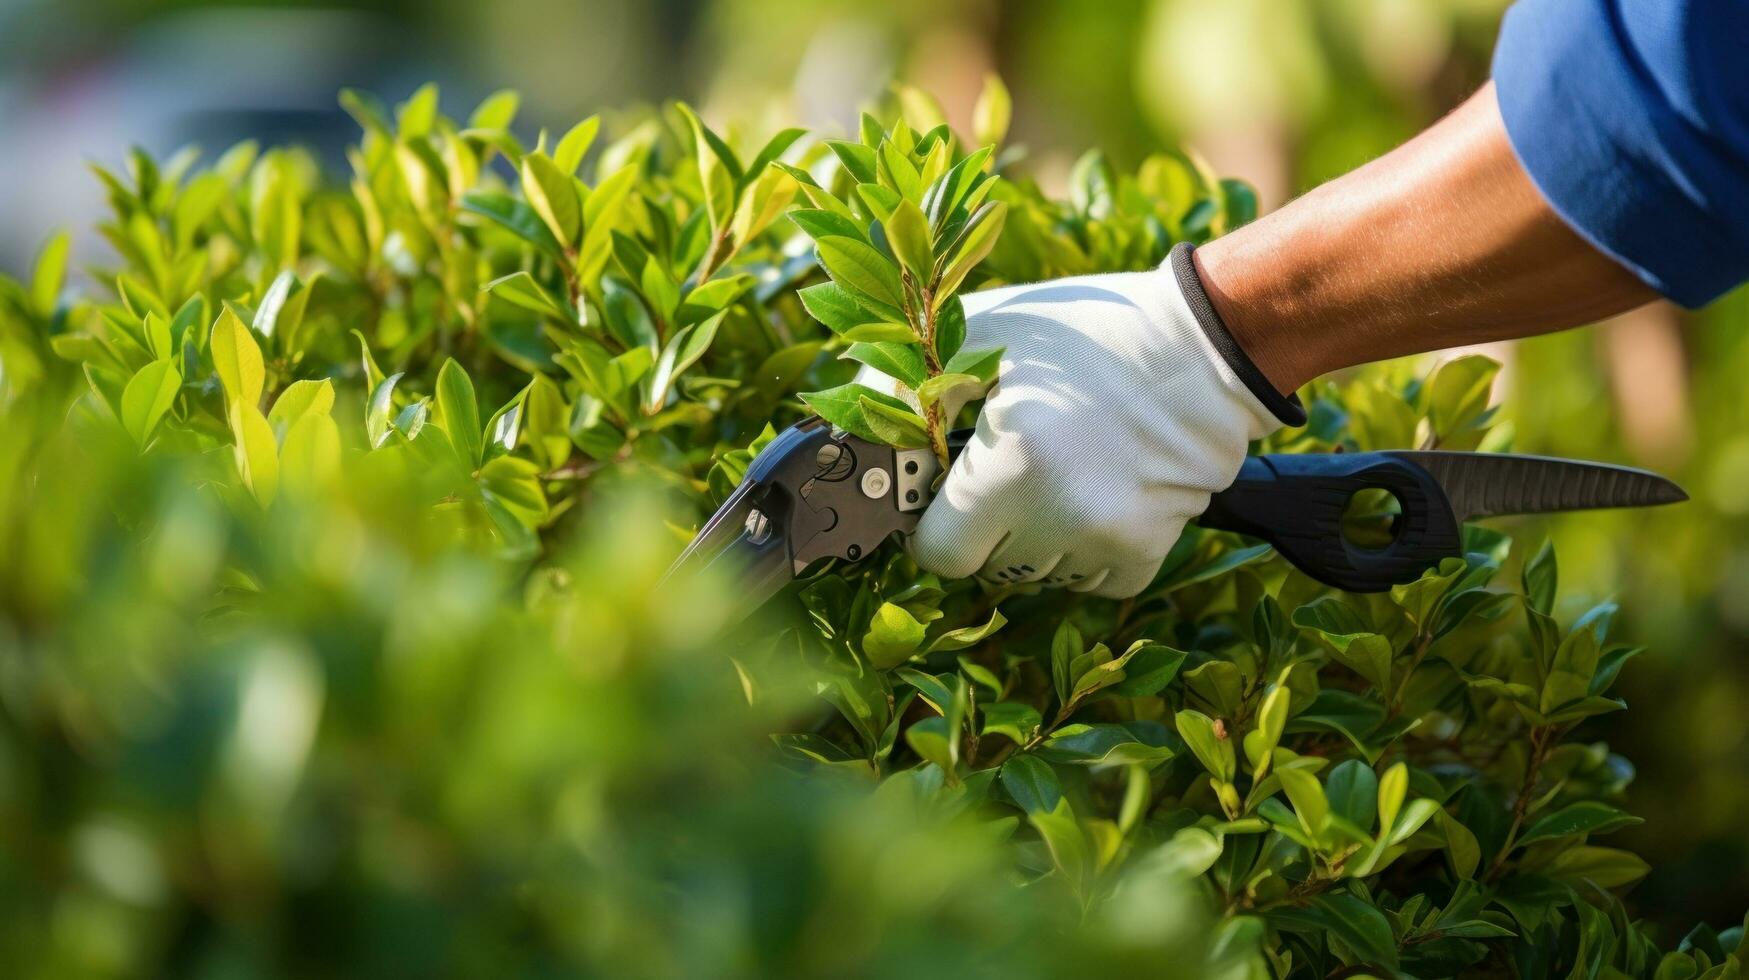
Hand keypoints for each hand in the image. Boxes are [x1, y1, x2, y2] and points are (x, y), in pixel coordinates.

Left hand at [870, 244, 1302, 597]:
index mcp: (1011, 462)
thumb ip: (908, 383)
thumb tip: (854, 431)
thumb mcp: (985, 331)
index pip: (936, 553)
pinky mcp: (1146, 552)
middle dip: (979, 528)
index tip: (944, 492)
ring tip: (1056, 471)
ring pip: (1033, 578)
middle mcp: (1059, 514)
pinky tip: (1092, 493)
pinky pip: (1087, 582)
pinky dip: (1081, 550)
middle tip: (1003, 470)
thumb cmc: (1085, 334)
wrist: (1202, 348)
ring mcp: (1106, 540)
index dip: (932, 523)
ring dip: (1031, 539)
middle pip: (982, 569)